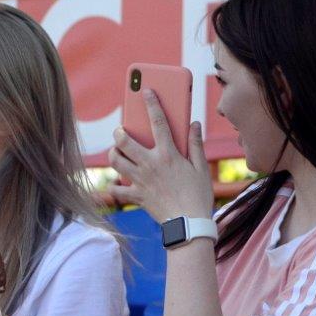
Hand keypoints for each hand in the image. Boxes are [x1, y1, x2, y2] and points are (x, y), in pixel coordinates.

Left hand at [107, 89, 212, 222]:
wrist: (189, 224)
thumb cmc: (198, 196)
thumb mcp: (201, 168)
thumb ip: (195, 144)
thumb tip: (194, 124)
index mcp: (168, 154)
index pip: (158, 122)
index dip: (151, 104)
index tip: (146, 91)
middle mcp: (151, 164)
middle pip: (125, 141)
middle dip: (119, 132)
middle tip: (120, 130)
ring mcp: (141, 180)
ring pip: (116, 161)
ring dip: (113, 154)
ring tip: (116, 151)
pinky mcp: (136, 196)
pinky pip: (117, 190)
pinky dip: (114, 186)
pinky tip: (116, 180)